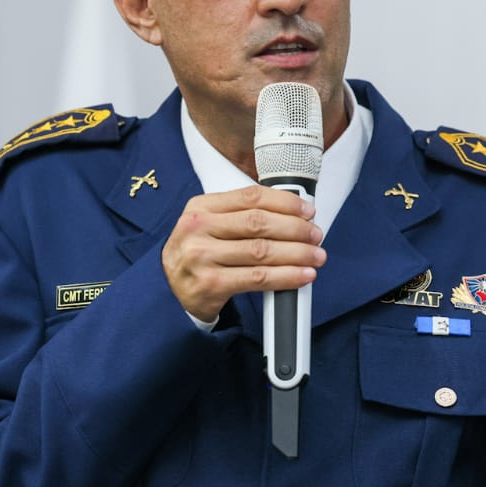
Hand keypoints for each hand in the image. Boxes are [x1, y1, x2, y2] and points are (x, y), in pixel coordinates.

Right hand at [162, 185, 325, 322]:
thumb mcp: (209, 225)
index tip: (307, 211)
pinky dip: (286, 277)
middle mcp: (199, 229)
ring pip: (261, 252)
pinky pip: (257, 279)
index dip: (285, 202)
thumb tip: (292, 214)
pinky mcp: (210, 284)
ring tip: (316, 256)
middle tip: (315, 235)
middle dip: (295, 229)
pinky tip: (302, 275)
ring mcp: (202, 257)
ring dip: (297, 253)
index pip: (251, 197)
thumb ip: (241, 215)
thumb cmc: (197, 254)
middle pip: (258, 223)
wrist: (169, 290)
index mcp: (201, 207)